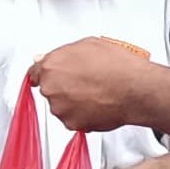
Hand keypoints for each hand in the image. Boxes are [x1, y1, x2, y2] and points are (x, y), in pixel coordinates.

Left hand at [28, 37, 158, 137]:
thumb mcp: (88, 45)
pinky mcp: (72, 124)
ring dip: (73, 102)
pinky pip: (73, 119)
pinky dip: (82, 115)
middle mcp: (52, 88)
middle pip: (50, 89)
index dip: (43, 74)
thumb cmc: (117, 66)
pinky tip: (98, 104)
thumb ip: (64, 53)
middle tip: (85, 82)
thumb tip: (49, 57)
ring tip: (95, 93)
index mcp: (52, 66)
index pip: (34, 73)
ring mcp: (60, 108)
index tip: (42, 77)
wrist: (135, 89)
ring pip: (61, 106)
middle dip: (64, 87)